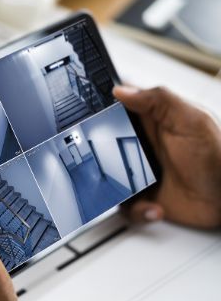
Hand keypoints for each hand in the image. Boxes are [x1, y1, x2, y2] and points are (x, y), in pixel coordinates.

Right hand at [114, 85, 220, 227]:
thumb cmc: (218, 157)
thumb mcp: (191, 120)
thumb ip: (159, 100)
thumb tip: (123, 90)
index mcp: (153, 123)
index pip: (118, 110)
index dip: (101, 112)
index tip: (92, 120)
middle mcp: (143, 147)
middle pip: (104, 147)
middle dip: (100, 158)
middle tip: (110, 164)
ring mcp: (141, 172)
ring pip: (110, 179)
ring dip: (119, 190)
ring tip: (137, 191)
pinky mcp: (144, 197)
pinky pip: (126, 206)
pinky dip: (138, 210)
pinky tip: (154, 207)